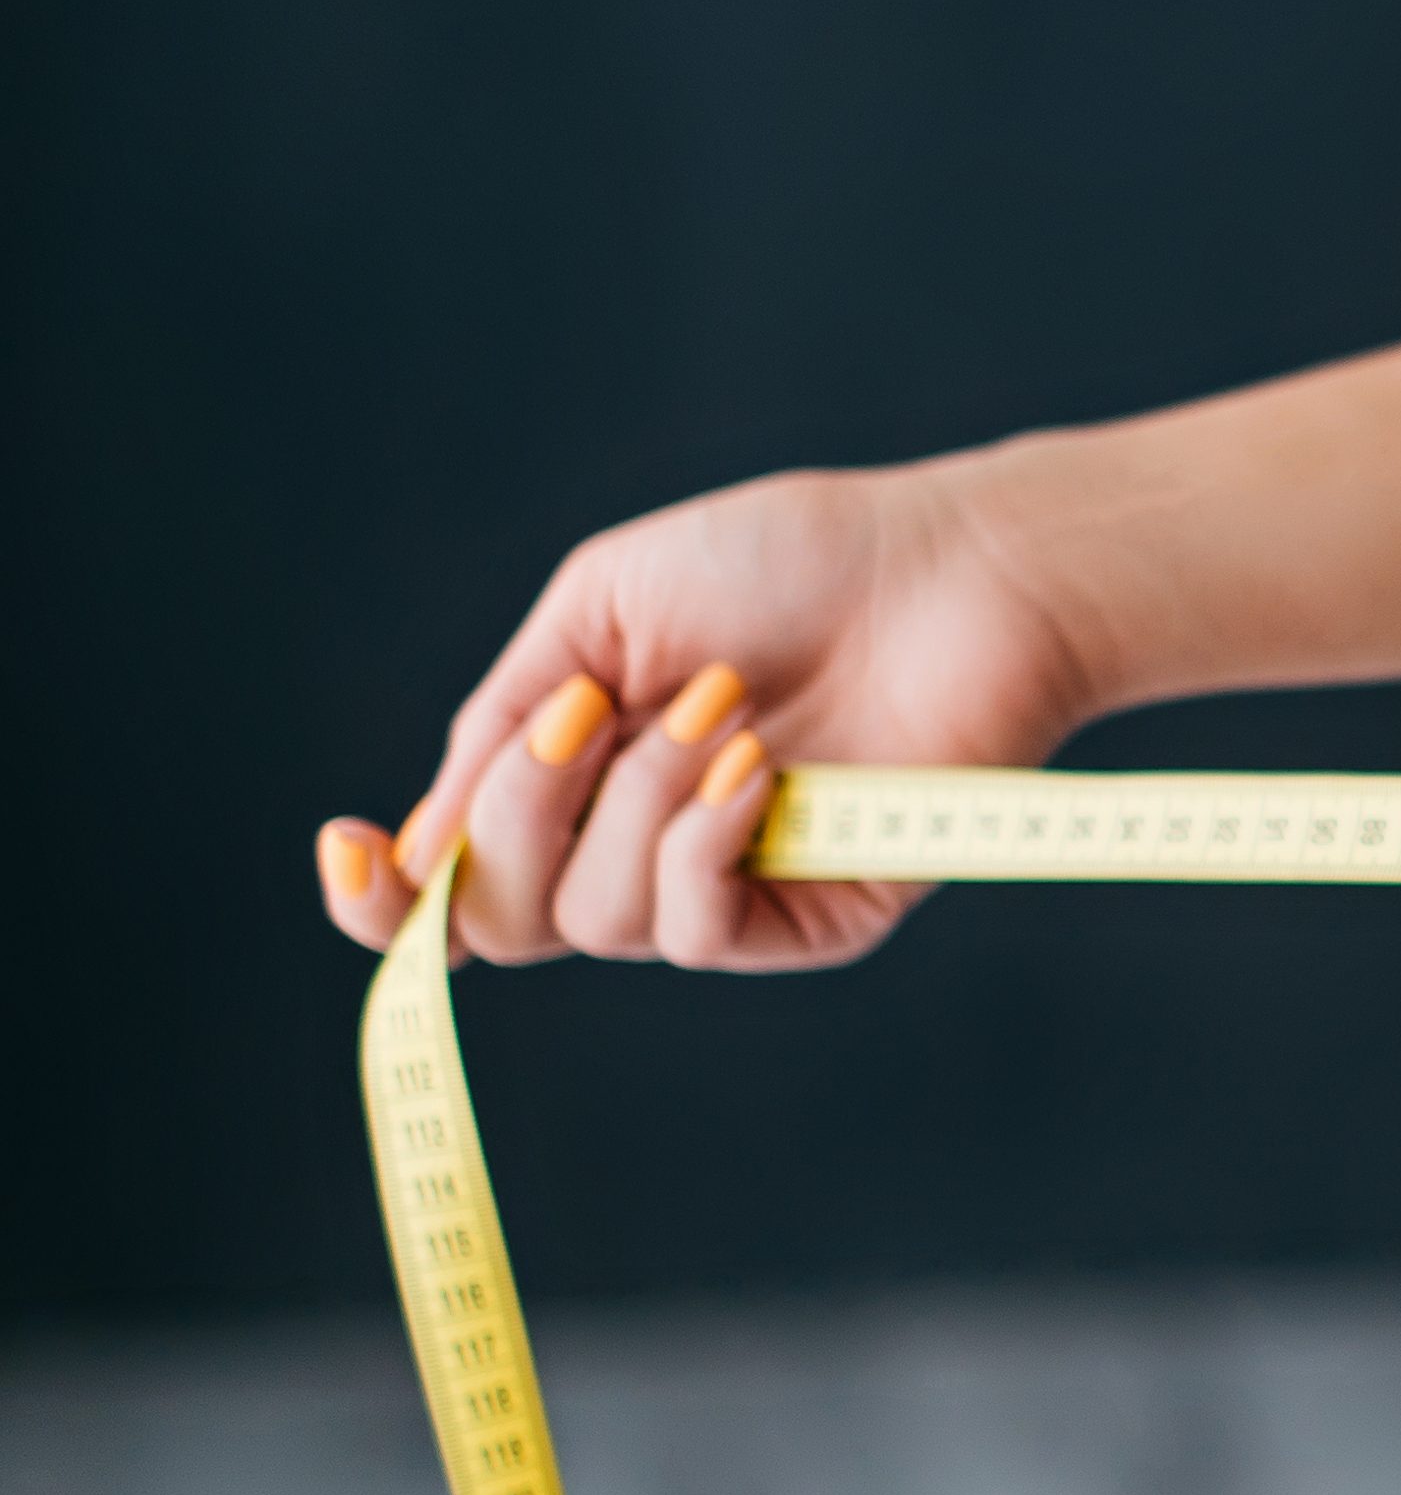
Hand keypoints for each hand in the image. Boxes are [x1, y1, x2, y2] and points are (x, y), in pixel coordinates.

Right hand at [310, 461, 1096, 971]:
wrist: (957, 569)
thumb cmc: (798, 562)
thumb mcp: (604, 608)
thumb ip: (505, 718)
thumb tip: (424, 838)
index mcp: (577, 775)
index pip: (453, 883)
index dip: (383, 898)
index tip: (348, 847)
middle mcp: (636, 844)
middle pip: (497, 917)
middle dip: (513, 814)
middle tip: (592, 712)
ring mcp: (723, 885)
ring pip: (590, 921)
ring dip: (633, 801)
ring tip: (722, 709)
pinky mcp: (810, 917)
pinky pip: (695, 933)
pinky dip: (697, 846)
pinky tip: (755, 769)